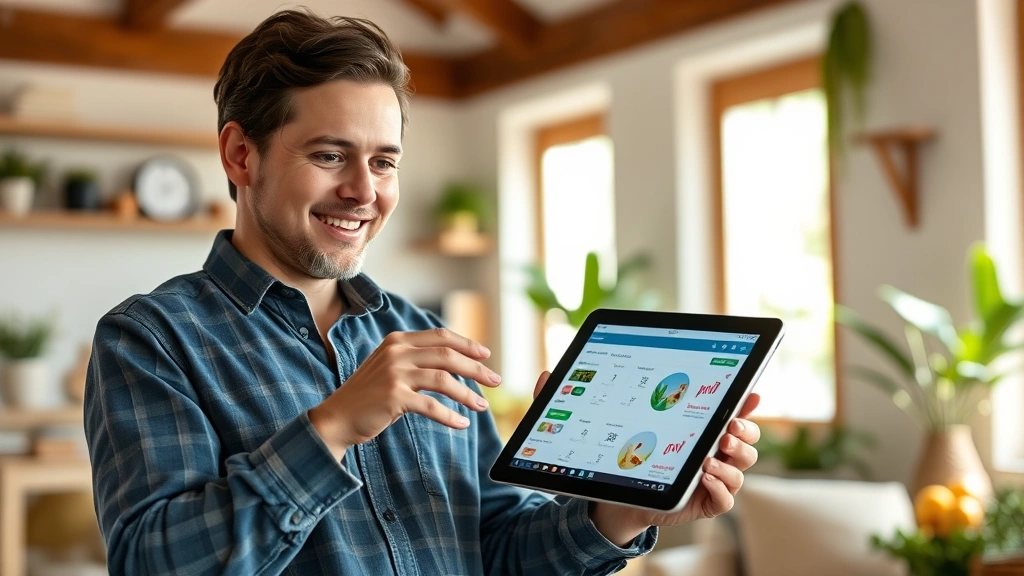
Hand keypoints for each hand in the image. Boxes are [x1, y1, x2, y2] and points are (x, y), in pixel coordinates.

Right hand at [310, 328, 500, 459]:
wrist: (336, 418)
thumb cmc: (368, 396)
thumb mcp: (390, 368)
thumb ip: (415, 360)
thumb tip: (455, 363)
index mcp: (397, 341)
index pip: (441, 336)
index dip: (467, 344)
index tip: (486, 355)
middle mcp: (396, 352)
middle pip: (447, 355)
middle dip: (476, 369)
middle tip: (496, 381)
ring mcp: (394, 373)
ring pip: (444, 378)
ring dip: (468, 394)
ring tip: (482, 406)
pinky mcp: (393, 396)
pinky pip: (431, 406)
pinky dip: (450, 415)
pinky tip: (462, 424)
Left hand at [530, 371, 760, 546]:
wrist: (611, 498)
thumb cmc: (612, 454)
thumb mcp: (592, 425)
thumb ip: (567, 399)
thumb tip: (546, 374)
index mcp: (692, 423)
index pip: (728, 407)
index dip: (744, 400)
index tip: (749, 391)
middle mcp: (708, 448)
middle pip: (746, 437)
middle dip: (745, 429)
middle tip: (728, 425)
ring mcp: (709, 477)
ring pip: (742, 466)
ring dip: (735, 458)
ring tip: (714, 451)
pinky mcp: (703, 502)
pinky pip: (727, 499)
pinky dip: (723, 487)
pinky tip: (705, 475)